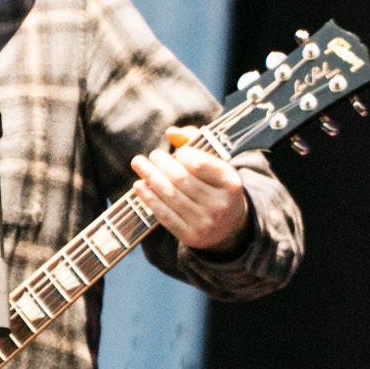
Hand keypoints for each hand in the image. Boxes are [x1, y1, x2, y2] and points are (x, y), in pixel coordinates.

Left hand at [129, 129, 250, 251]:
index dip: (183, 154)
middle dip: (161, 164)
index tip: (178, 153)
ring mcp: (205, 223)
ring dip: (150, 177)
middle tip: (152, 155)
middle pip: (181, 179)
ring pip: (170, 196)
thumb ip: (194, 142)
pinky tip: (139, 185)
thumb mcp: (215, 164)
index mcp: (231, 183)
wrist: (230, 227)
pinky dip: (148, 198)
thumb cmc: (217, 186)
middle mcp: (220, 205)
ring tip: (138, 164)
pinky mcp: (190, 236)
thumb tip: (171, 132)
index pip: (199, 164)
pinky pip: (164, 215)